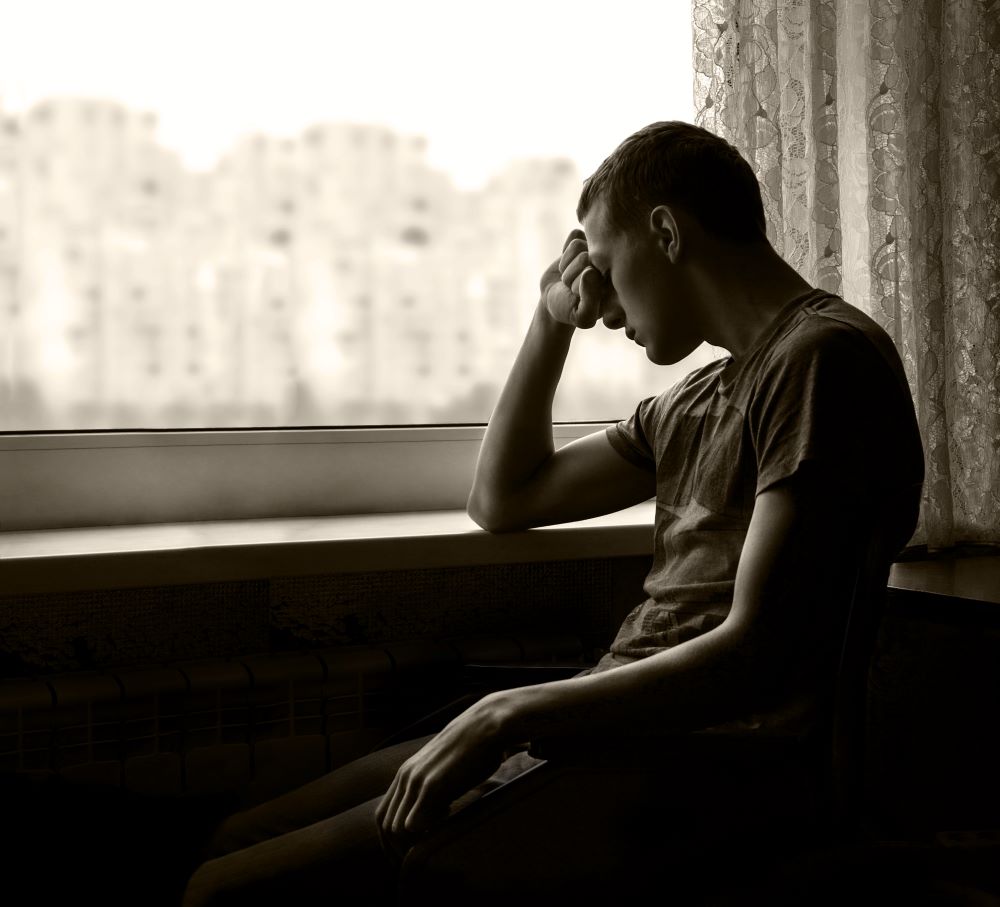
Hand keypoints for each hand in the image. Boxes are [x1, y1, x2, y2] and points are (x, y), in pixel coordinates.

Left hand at [375, 693, 511, 854]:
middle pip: (386, 826)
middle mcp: (405, 777)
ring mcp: (417, 780)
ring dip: (412, 843)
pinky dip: (424, 834)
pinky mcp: (433, 785)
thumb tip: (430, 818)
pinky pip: (415, 823)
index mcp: (405, 773)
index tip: (403, 856)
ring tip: (433, 841)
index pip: (382, 816)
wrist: (486, 726)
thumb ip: (431, 791)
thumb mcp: (443, 771)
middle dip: (397, 849)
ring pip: (397, 828)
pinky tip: (444, 822)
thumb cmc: (471, 750)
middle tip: (415, 863)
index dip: (389, 840)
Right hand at [539, 229, 604, 327]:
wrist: (554, 300)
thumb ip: (590, 300)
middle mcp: (612, 264)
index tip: (578, 298)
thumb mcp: (581, 316)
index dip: (577, 286)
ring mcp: (600, 251)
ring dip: (567, 264)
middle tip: (572, 287)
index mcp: (617, 282)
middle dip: (570, 274)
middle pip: (583, 257)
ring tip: (571, 277)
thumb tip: (590, 271)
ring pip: (577, 246)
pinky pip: (574, 235)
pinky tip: (571, 263)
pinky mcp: (588, 240)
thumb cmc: (570, 310)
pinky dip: (566, 250)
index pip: (591, 272)